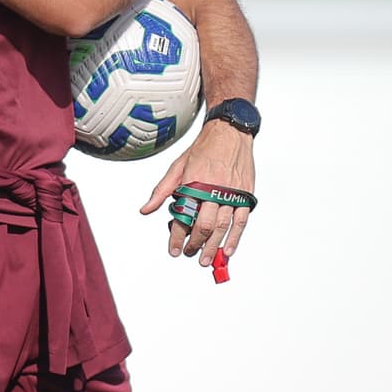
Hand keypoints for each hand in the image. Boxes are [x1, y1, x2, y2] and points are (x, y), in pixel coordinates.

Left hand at [140, 120, 255, 264]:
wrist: (229, 132)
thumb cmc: (203, 149)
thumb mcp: (177, 166)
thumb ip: (162, 190)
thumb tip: (146, 209)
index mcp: (193, 183)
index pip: (182, 216)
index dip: (176, 236)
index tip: (173, 249)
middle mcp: (213, 189)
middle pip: (203, 225)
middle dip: (195, 244)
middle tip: (188, 253)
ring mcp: (231, 192)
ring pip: (222, 226)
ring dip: (214, 246)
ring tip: (206, 259)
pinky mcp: (245, 193)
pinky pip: (241, 220)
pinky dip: (235, 237)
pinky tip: (228, 249)